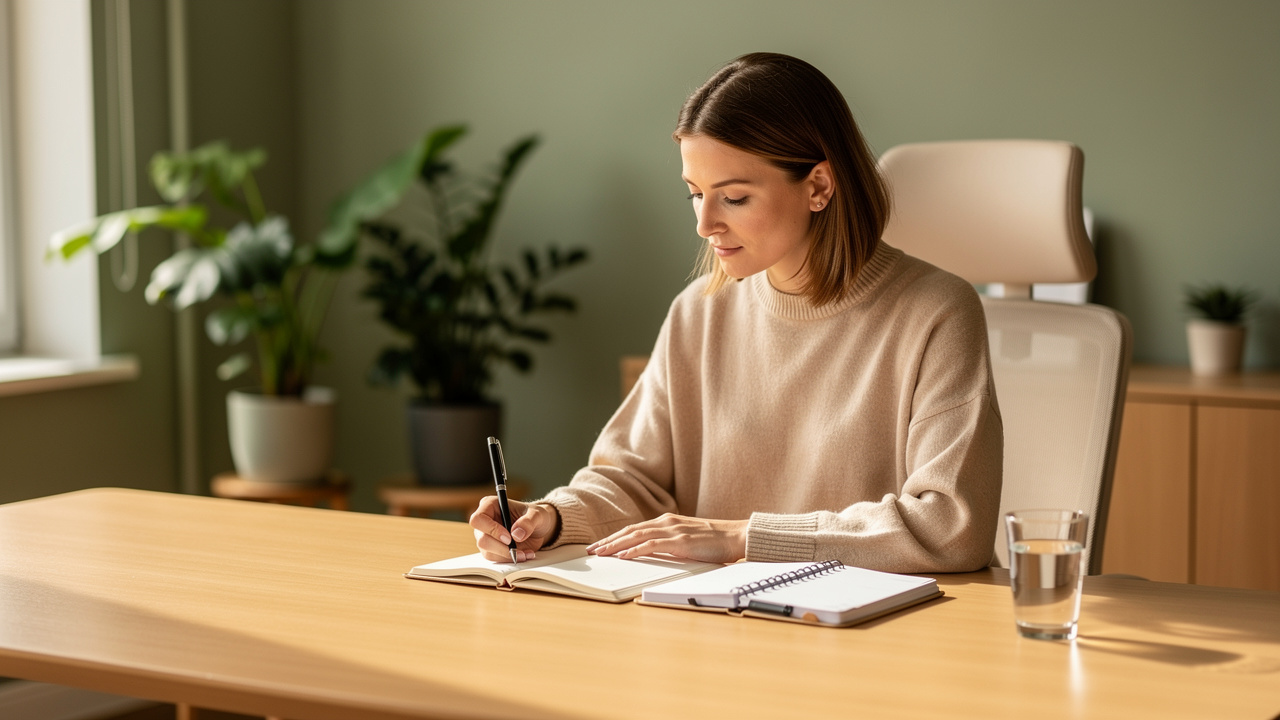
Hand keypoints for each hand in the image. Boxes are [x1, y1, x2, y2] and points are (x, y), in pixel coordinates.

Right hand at [470, 498, 558, 562]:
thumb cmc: (535, 516)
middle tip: (518, 550)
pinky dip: (510, 559)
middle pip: (482, 539)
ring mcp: (485, 536)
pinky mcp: (491, 549)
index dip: (491, 530)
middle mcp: (484, 521)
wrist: (539, 528)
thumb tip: (516, 534)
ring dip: (508, 556)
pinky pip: (495, 559)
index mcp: (490, 505)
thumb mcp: (538, 515)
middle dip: (501, 548)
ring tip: (526, 553)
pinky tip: (524, 555)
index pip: (478, 519)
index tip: (508, 538)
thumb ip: (529, 522)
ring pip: (488, 552)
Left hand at [587, 513, 746, 563]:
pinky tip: (623, 556)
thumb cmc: (714, 541)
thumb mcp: (687, 539)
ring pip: (636, 536)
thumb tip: (651, 553)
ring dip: (615, 545)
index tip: (600, 545)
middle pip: (630, 531)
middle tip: (591, 550)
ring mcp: (673, 531)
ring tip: (600, 553)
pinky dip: (635, 550)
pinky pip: (652, 545)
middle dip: (608, 541)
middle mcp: (666, 523)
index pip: (634, 529)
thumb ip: (669, 543)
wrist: (735, 536)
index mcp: (667, 521)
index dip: (615, 537)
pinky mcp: (680, 541)